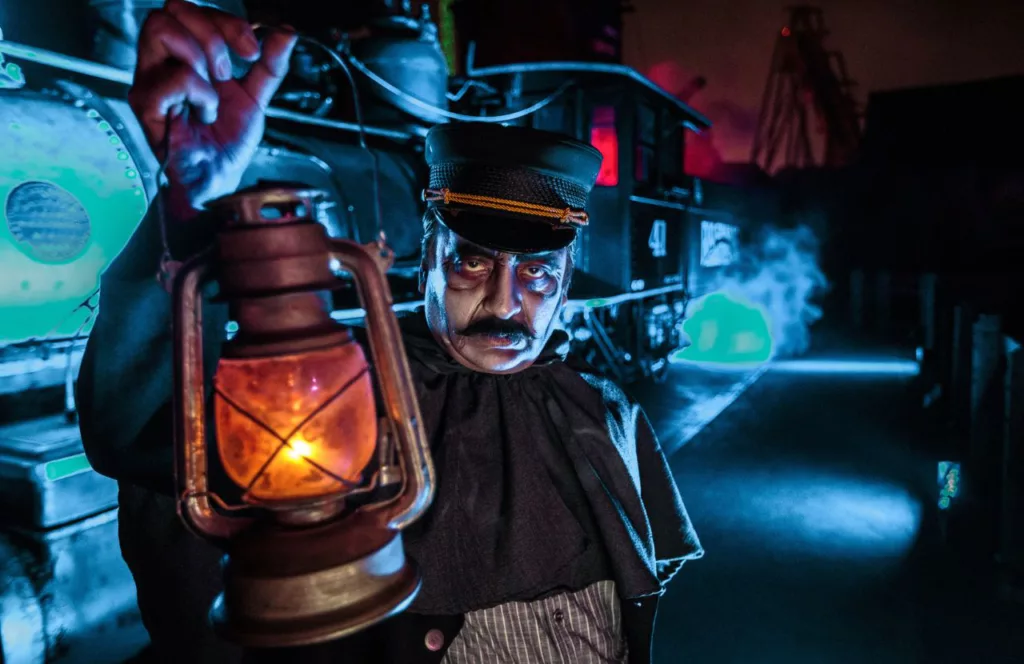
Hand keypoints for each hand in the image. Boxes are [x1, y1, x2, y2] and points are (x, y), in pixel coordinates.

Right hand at [128, 0, 296, 219]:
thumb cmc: (227, 142)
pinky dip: (199, 94)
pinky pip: (171, 77)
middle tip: (228, 73)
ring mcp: (149, 80)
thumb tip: (285, 32)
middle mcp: (161, 61)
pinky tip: (204, 114)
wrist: (220, 179)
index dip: (227, 22)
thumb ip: (269, 64)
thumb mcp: (256, 97)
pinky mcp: (146, 105)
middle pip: (172, 9)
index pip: (191, 9)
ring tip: (213, 92)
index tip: (251, 51)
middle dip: (213, 35)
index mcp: (183, 54)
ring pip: (161, 29)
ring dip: (200, 58)